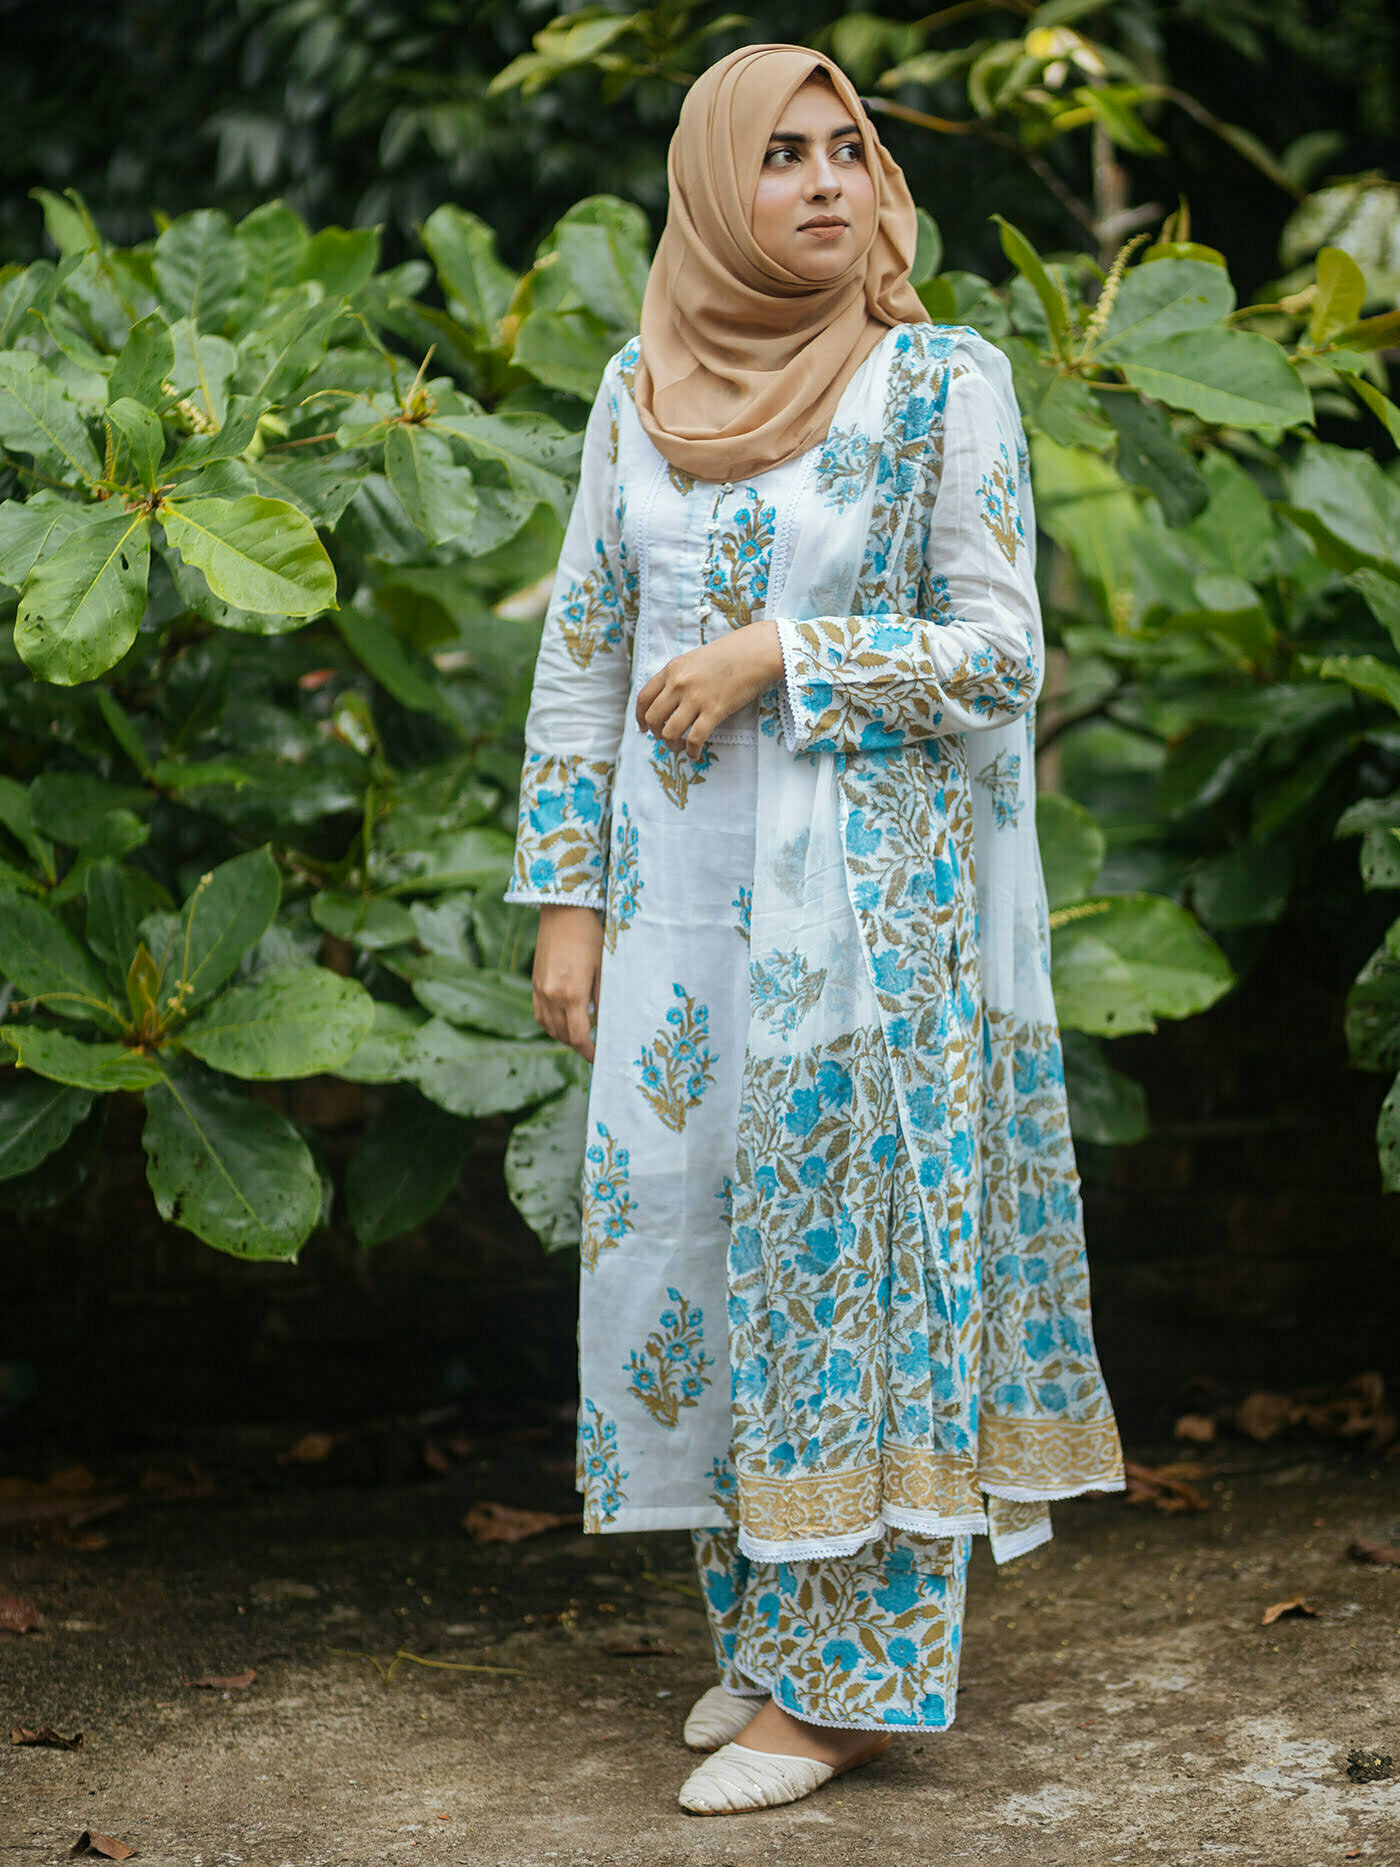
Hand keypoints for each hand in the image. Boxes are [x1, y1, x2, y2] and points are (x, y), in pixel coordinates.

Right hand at [532, 904, 603, 1062]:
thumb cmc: (589, 936)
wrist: (563, 911)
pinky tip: (562, 1022)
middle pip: (563, 1036)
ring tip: (580, 1036)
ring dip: (564, 1037)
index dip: (589, 1051)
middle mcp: (552, 996)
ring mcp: (540, 990)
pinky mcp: (535, 983)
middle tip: (593, 1047)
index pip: (579, 1036)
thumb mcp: (603, 967)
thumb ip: (603, 998)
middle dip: (578, 1045)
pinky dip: (550, 1024)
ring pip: (549, 1027)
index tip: (598, 1057)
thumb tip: (606, 1023)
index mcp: (572, 993)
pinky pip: (540, 1014)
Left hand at [636, 619, 784, 758]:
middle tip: (664, 739)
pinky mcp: (714, 711)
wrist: (756, 652)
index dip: (639, 717)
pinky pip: (694, 739)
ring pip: (669, 732)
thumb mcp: (694, 659)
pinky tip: (695, 754)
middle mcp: (678, 684)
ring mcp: (695, 698)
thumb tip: (669, 700)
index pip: (643, 698)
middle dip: (656, 734)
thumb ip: (679, 676)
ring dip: (672, 745)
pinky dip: (692, 751)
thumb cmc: (730, 653)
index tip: (643, 728)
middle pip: (653, 718)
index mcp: (672, 670)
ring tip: (680, 748)